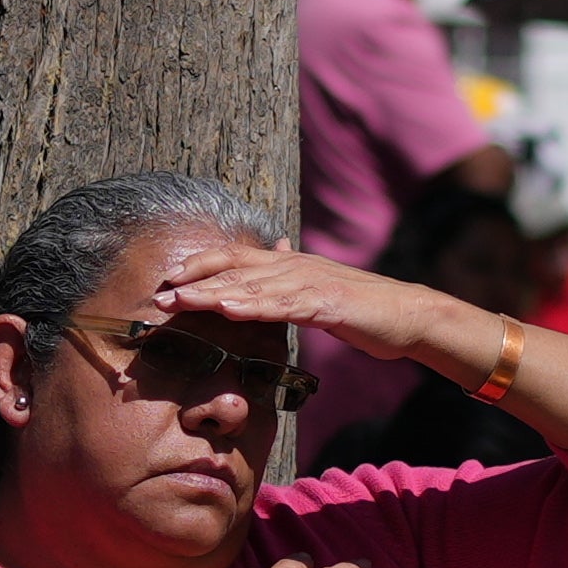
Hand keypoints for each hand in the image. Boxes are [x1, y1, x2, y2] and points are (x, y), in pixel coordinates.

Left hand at [138, 242, 448, 366]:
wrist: (408, 315)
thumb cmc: (362, 308)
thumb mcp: (321, 288)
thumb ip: (292, 278)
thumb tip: (274, 252)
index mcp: (290, 263)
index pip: (235, 256)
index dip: (200, 264)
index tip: (169, 278)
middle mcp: (294, 266)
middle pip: (234, 267)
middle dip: (194, 280)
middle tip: (159, 292)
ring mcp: (309, 282)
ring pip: (251, 285)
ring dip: (211, 293)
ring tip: (179, 301)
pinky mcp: (325, 304)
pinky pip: (281, 304)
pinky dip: (252, 305)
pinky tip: (227, 309)